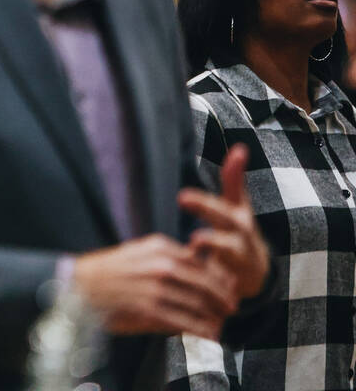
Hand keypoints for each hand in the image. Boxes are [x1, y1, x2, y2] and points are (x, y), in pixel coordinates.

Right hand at [72, 233, 238, 339]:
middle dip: (223, 298)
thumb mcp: (138, 251)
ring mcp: (156, 288)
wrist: (79, 285)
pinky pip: (185, 322)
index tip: (228, 288)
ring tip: (220, 325)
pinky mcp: (150, 310)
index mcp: (160, 247)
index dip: (219, 278)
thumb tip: (196, 261)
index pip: (201, 263)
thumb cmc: (110, 271)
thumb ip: (167, 255)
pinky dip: (201, 331)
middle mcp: (161, 265)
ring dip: (214, 317)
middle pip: (206, 283)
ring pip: (199, 304)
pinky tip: (209, 336)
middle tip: (231, 308)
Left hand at [178, 144, 269, 299]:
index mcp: (239, 221)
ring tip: (194, 244)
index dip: (206, 204)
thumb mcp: (237, 207)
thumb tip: (239, 148)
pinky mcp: (234, 287)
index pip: (225, 209)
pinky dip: (208, 284)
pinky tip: (188, 279)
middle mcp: (243, 241)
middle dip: (210, 218)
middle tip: (186, 214)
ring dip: (214, 251)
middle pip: (232, 230)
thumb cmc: (238, 234)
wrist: (255, 276)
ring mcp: (242, 265)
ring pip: (231, 259)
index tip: (181, 197)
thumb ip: (234, 180)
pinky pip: (222, 287)